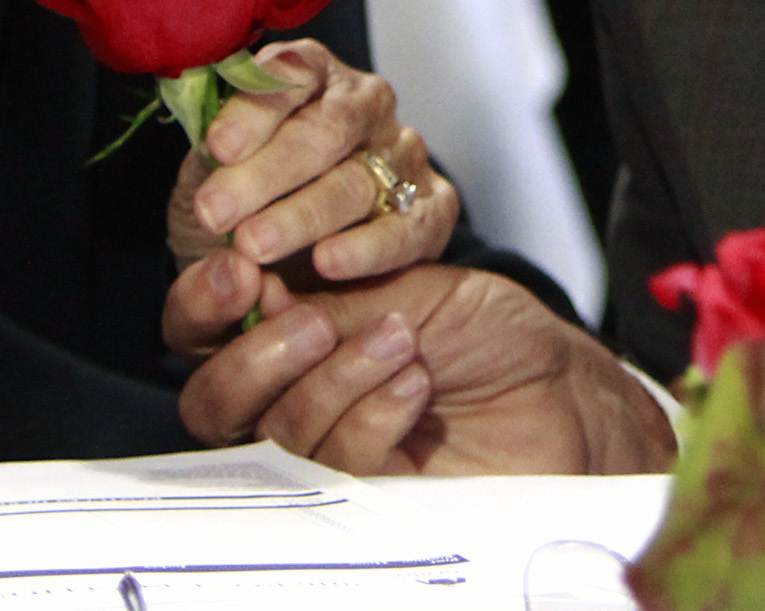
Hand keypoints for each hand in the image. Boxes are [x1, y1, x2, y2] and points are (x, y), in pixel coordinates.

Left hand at [157, 39, 458, 358]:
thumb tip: (209, 156)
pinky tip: (328, 262)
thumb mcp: (209, 177)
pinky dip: (368, 247)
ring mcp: (404, 152)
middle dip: (266, 173)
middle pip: (325, 130)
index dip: (253, 110)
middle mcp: (365, 103)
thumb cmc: (244, 205)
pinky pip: (409, 225)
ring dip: (303, 214)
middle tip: (217, 211)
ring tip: (254, 245)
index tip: (217, 146)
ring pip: (359, 180)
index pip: (290, 75)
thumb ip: (204, 164)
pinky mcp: (435, 206)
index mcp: (312, 75)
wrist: (290, 263)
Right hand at [176, 263, 676, 475]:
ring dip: (335, 379)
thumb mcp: (405, 284)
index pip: (204, 330)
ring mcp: (324, 448)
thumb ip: (328, 295)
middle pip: (213, 401)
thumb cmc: (487, 329)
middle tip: (314, 320)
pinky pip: (334, 466)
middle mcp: (290, 394)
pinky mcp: (364, 495)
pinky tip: (414, 382)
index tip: (241, 268)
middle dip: (253, 356)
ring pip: (277, 433)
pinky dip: (371, 416)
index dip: (205, 303)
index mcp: (286, 330)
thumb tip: (255, 288)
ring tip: (399, 340)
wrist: (560, 389)